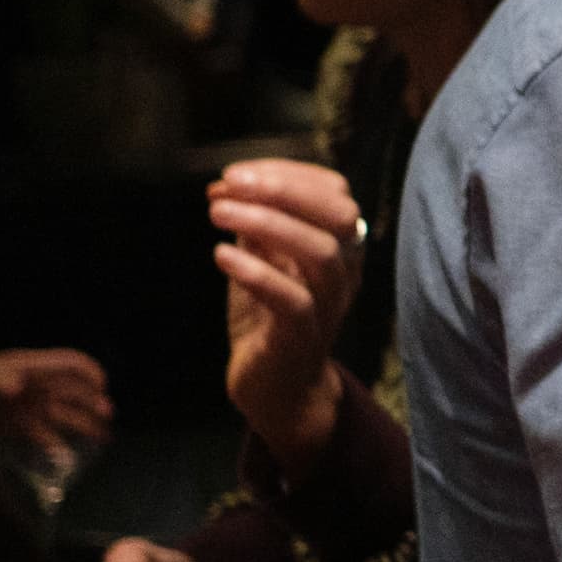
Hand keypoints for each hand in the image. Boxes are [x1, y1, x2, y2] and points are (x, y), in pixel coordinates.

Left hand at [0, 348, 110, 460]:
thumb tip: (15, 388)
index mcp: (32, 368)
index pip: (70, 363)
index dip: (90, 371)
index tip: (103, 386)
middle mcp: (37, 387)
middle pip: (74, 390)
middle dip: (93, 401)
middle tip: (107, 415)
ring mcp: (29, 407)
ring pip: (65, 414)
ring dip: (84, 424)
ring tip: (103, 438)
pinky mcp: (19, 427)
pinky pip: (45, 435)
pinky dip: (57, 445)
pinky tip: (66, 456)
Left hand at [208, 159, 363, 459]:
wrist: (276, 388)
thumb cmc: (269, 317)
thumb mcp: (263, 261)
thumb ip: (258, 225)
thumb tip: (231, 185)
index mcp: (340, 246)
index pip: (334, 191)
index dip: (287, 174)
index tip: (234, 174)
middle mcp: (345, 271)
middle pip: (339, 214)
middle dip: (283, 189)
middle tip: (228, 183)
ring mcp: (330, 305)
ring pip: (321, 253)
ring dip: (266, 223)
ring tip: (216, 212)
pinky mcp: (305, 338)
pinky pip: (293, 301)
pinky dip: (256, 273)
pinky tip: (221, 255)